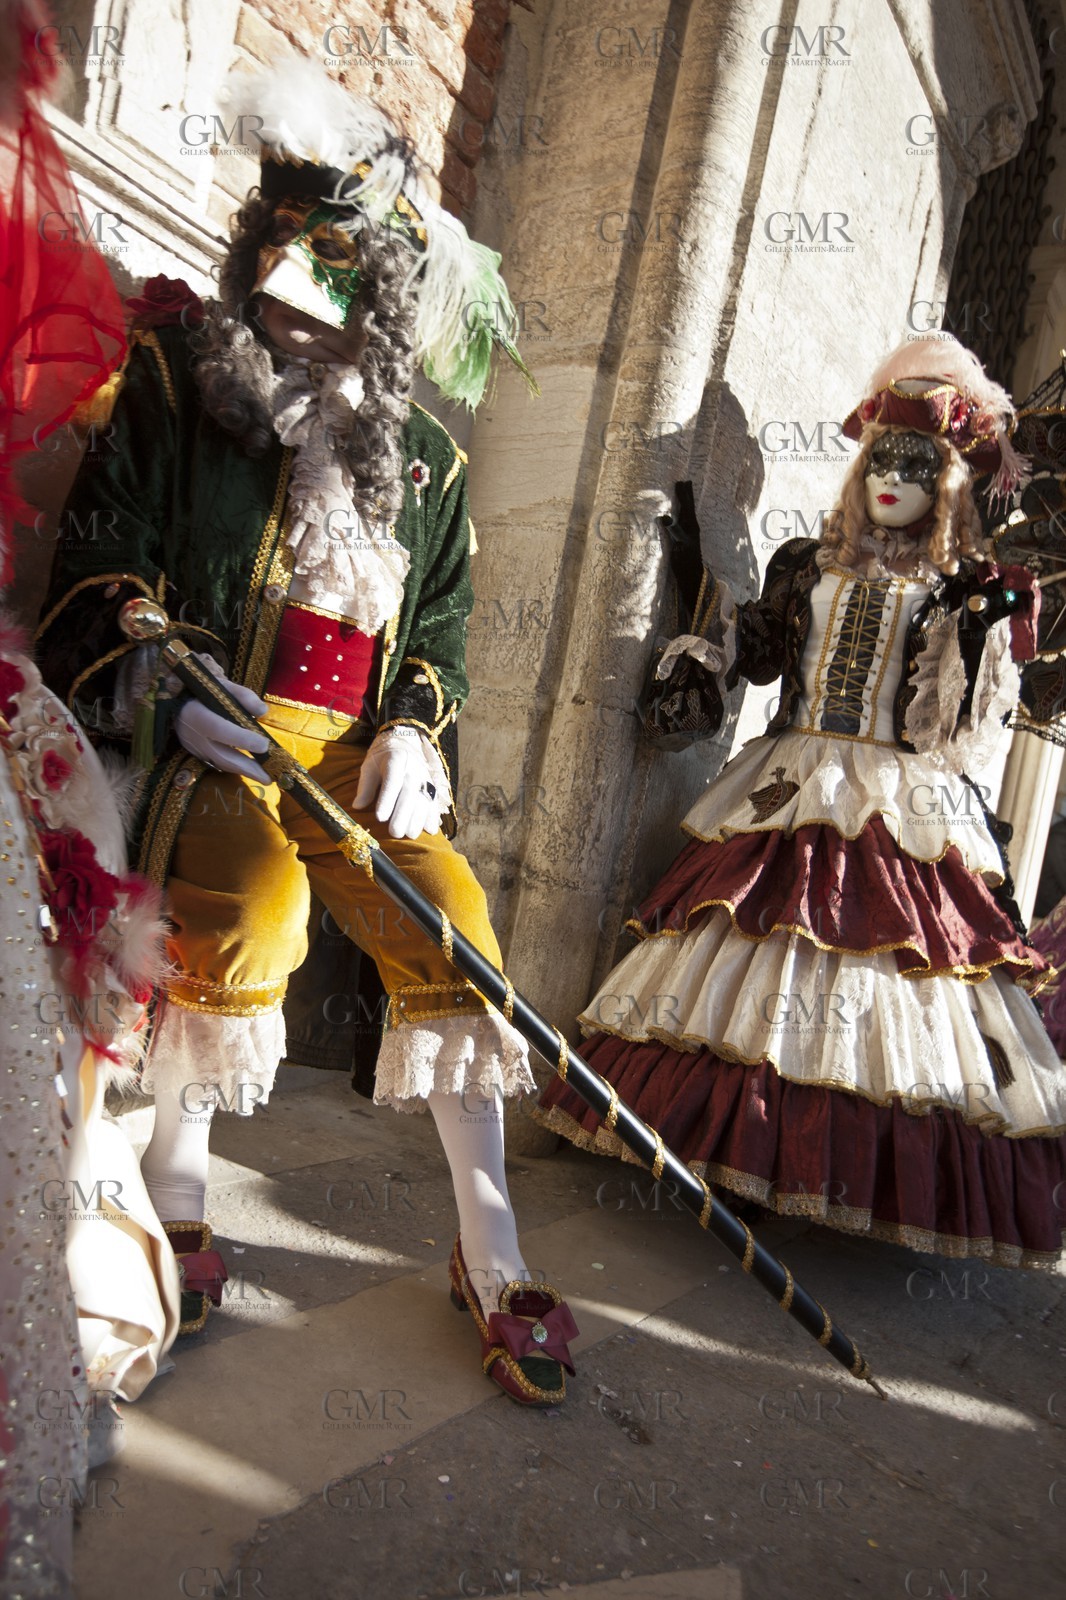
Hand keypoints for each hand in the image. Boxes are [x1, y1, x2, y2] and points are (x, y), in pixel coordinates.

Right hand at [175, 657, 270, 781]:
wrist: (179, 700)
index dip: (241, 739)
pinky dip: (235, 768)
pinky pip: (216, 763)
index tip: (264, 745)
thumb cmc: (205, 691)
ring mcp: (192, 746)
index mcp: (195, 712)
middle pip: (220, 754)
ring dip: (243, 772)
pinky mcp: (195, 754)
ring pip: (219, 763)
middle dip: (246, 767)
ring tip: (265, 778)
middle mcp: (192, 733)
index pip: (218, 728)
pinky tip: (251, 771)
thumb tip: (262, 711)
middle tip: (269, 777)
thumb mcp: (223, 686)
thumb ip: (243, 695)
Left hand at [353, 726, 450, 839]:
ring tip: (410, 835)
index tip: (380, 818)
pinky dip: (433, 816)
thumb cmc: (381, 758)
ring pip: (424, 800)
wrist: (404, 742)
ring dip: (419, 819)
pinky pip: (434, 801)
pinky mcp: (432, 785)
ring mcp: (424, 778)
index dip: (387, 800)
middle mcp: (413, 769)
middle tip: (395, 833)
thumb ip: (365, 786)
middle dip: (403, 815)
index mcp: (395, 761)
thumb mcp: (369, 766)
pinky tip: (430, 830)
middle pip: (409, 794)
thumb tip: (357, 806)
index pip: (392, 781)